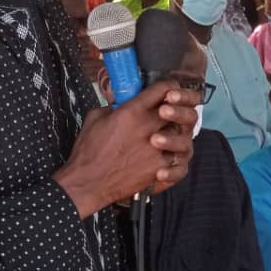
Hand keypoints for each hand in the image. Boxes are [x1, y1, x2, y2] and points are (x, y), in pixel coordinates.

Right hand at [54, 81, 199, 218]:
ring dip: (177, 131)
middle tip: (170, 112)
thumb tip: (125, 102)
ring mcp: (156, 148)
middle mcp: (148, 127)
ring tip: (166, 135)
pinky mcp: (159, 167)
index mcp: (132, 111)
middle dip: (176, 107)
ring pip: (182, 132)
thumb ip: (115, 105)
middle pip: (178, 108)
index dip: (169, 87)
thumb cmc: (88, 152)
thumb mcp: (96, 118)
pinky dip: (174, 154)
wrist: (87, 183)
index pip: (163, 88)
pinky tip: (165, 154)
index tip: (169, 91)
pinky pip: (178, 157)